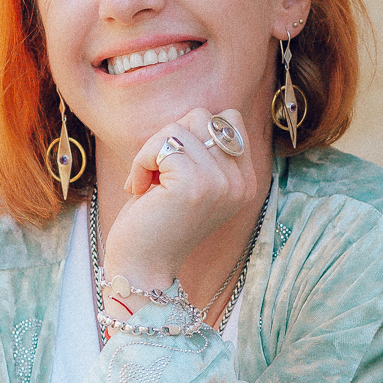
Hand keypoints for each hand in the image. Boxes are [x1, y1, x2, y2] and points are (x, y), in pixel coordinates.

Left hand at [101, 107, 262, 291]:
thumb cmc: (156, 222)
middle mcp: (240, 182)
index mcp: (245, 181)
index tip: (173, 166)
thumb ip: (203, 150)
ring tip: (146, 183)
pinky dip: (141, 161)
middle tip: (155, 173)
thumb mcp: (189, 181)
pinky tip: (138, 189)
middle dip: (169, 137)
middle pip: (203, 116)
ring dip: (151, 150)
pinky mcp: (195, 184)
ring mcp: (220, 183)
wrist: (142, 268)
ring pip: (180, 126)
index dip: (191, 133)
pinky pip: (163, 143)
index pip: (229, 119)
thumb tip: (197, 114)